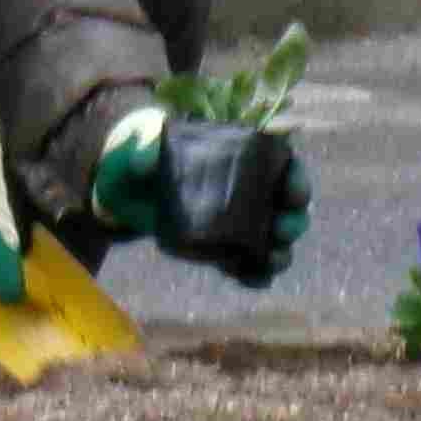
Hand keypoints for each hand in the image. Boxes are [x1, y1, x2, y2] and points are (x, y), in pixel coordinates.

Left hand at [91, 107, 314, 286]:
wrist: (125, 189)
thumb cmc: (146, 154)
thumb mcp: (141, 141)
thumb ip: (144, 145)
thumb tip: (143, 164)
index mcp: (245, 158)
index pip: (284, 167)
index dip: (296, 180)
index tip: (291, 192)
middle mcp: (252, 192)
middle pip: (289, 209)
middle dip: (293, 221)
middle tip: (280, 229)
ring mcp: (240, 223)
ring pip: (275, 241)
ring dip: (280, 253)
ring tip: (272, 260)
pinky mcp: (223, 249)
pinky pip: (250, 266)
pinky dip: (255, 275)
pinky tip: (253, 279)